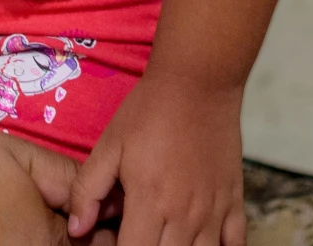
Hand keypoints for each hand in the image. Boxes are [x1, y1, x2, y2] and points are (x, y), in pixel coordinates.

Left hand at [69, 77, 243, 245]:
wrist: (197, 83)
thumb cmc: (148, 112)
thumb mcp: (109, 144)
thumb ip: (88, 188)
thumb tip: (76, 229)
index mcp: (150, 202)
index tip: (115, 243)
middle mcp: (185, 217)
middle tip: (141, 236)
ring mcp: (214, 214)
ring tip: (165, 239)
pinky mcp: (235, 205)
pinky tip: (202, 242)